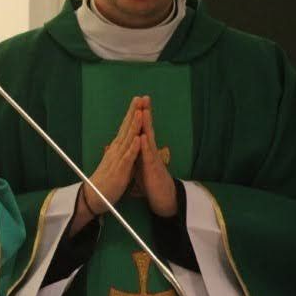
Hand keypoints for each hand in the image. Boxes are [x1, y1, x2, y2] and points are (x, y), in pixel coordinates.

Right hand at [70, 96, 142, 232]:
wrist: (94, 197)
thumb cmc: (106, 182)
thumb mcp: (114, 164)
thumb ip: (120, 154)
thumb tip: (122, 145)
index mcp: (116, 149)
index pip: (125, 128)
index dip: (132, 115)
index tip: (138, 102)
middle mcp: (116, 150)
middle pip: (126, 128)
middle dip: (133, 113)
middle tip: (139, 98)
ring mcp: (118, 159)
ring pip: (127, 139)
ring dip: (133, 125)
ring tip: (140, 112)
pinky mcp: (120, 169)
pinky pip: (128, 156)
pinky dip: (133, 146)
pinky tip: (138, 137)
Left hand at [134, 97, 176, 216]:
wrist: (163, 198)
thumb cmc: (151, 181)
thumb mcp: (140, 163)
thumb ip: (137, 151)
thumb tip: (132, 142)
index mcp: (143, 149)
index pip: (140, 129)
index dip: (137, 116)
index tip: (135, 101)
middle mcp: (149, 151)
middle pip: (147, 129)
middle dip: (145, 113)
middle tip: (143, 97)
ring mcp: (152, 159)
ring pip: (149, 139)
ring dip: (146, 125)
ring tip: (143, 111)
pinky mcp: (153, 169)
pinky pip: (148, 156)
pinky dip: (145, 146)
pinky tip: (143, 136)